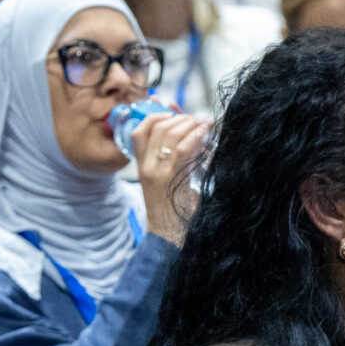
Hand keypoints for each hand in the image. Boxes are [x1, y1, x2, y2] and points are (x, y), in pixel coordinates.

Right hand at [133, 112, 210, 244]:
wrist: (171, 235)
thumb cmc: (176, 208)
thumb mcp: (171, 179)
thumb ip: (177, 154)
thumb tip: (190, 126)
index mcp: (141, 167)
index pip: (138, 131)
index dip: (153, 114)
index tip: (170, 110)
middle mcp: (146, 167)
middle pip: (156, 127)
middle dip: (179, 117)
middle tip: (195, 119)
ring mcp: (157, 172)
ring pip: (169, 133)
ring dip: (190, 123)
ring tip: (204, 123)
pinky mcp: (171, 179)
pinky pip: (182, 148)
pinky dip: (196, 135)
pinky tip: (206, 132)